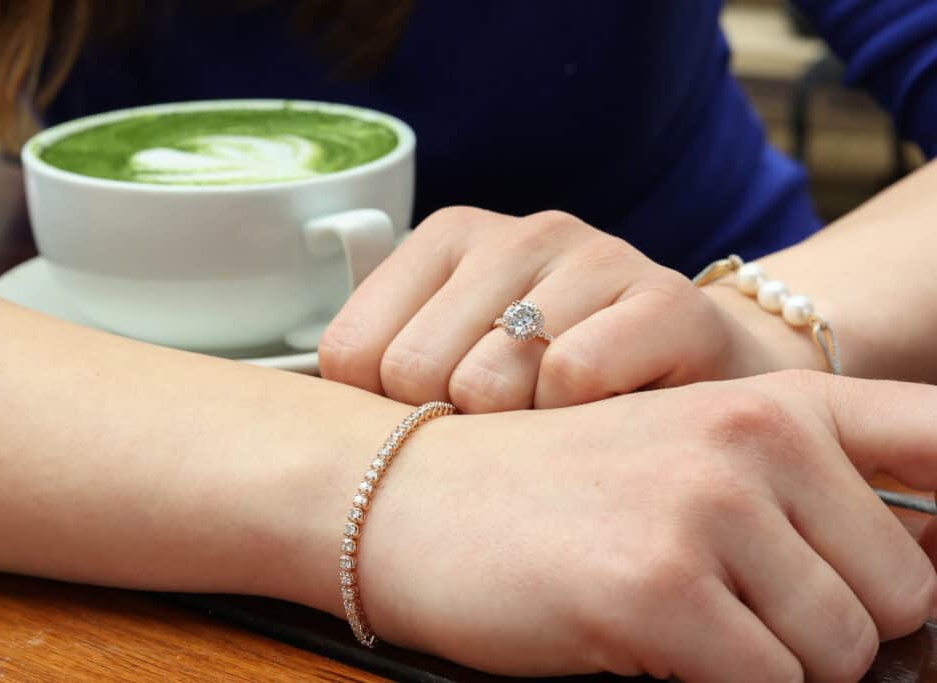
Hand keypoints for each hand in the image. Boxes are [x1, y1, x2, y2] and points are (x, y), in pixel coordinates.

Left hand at [320, 207, 803, 412]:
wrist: (696, 368)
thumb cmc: (558, 382)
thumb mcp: (462, 361)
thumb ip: (390, 377)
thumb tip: (321, 436)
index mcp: (449, 239)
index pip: (349, 352)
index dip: (382, 417)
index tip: (431, 426)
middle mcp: (517, 234)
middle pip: (410, 373)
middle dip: (448, 430)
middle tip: (498, 436)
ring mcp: (593, 256)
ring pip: (486, 382)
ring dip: (514, 436)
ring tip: (550, 427)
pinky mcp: (664, 298)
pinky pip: (572, 379)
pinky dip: (575, 428)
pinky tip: (599, 423)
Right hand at [358, 371, 936, 680]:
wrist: (411, 497)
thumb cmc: (547, 487)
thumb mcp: (680, 453)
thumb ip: (801, 496)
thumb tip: (919, 580)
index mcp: (769, 401)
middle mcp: (751, 440)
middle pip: (899, 594)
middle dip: (829, 627)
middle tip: (728, 608)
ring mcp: (706, 511)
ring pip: (838, 658)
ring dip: (766, 663)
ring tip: (674, 619)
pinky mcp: (659, 592)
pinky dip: (710, 682)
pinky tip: (640, 641)